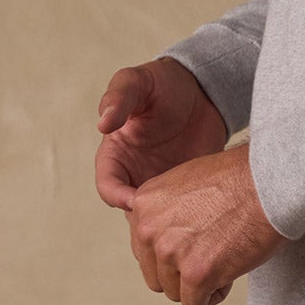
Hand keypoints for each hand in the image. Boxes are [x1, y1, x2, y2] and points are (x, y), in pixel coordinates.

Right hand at [94, 57, 228, 207]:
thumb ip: (119, 98)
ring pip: (158, 220)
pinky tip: (201, 212)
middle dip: (145, 219)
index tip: (136, 200)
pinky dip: (190, 219)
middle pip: (132, 212)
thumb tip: (102, 124)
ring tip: (185, 215)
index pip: (107, 187)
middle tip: (165, 216)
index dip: (117, 197)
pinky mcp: (186, 194)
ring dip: (168, 223)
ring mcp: (161, 187)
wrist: (202, 92)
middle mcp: (136, 176)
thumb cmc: (164, 83)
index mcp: (116, 155)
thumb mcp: (137, 81)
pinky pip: (184, 216)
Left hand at [121, 142, 286, 304]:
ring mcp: (170, 252)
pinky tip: (228, 270)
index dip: (172, 254)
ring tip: (222, 258)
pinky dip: (214, 295)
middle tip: (210, 253)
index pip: (143, 251)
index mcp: (143, 204)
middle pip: (156, 277)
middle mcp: (149, 228)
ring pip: (174, 293)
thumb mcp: (184, 183)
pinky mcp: (195, 274)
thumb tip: (160, 241)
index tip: (195, 242)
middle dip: (181, 274)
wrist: (266, 184)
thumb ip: (164, 212)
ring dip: (199, 285)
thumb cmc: (237, 180)